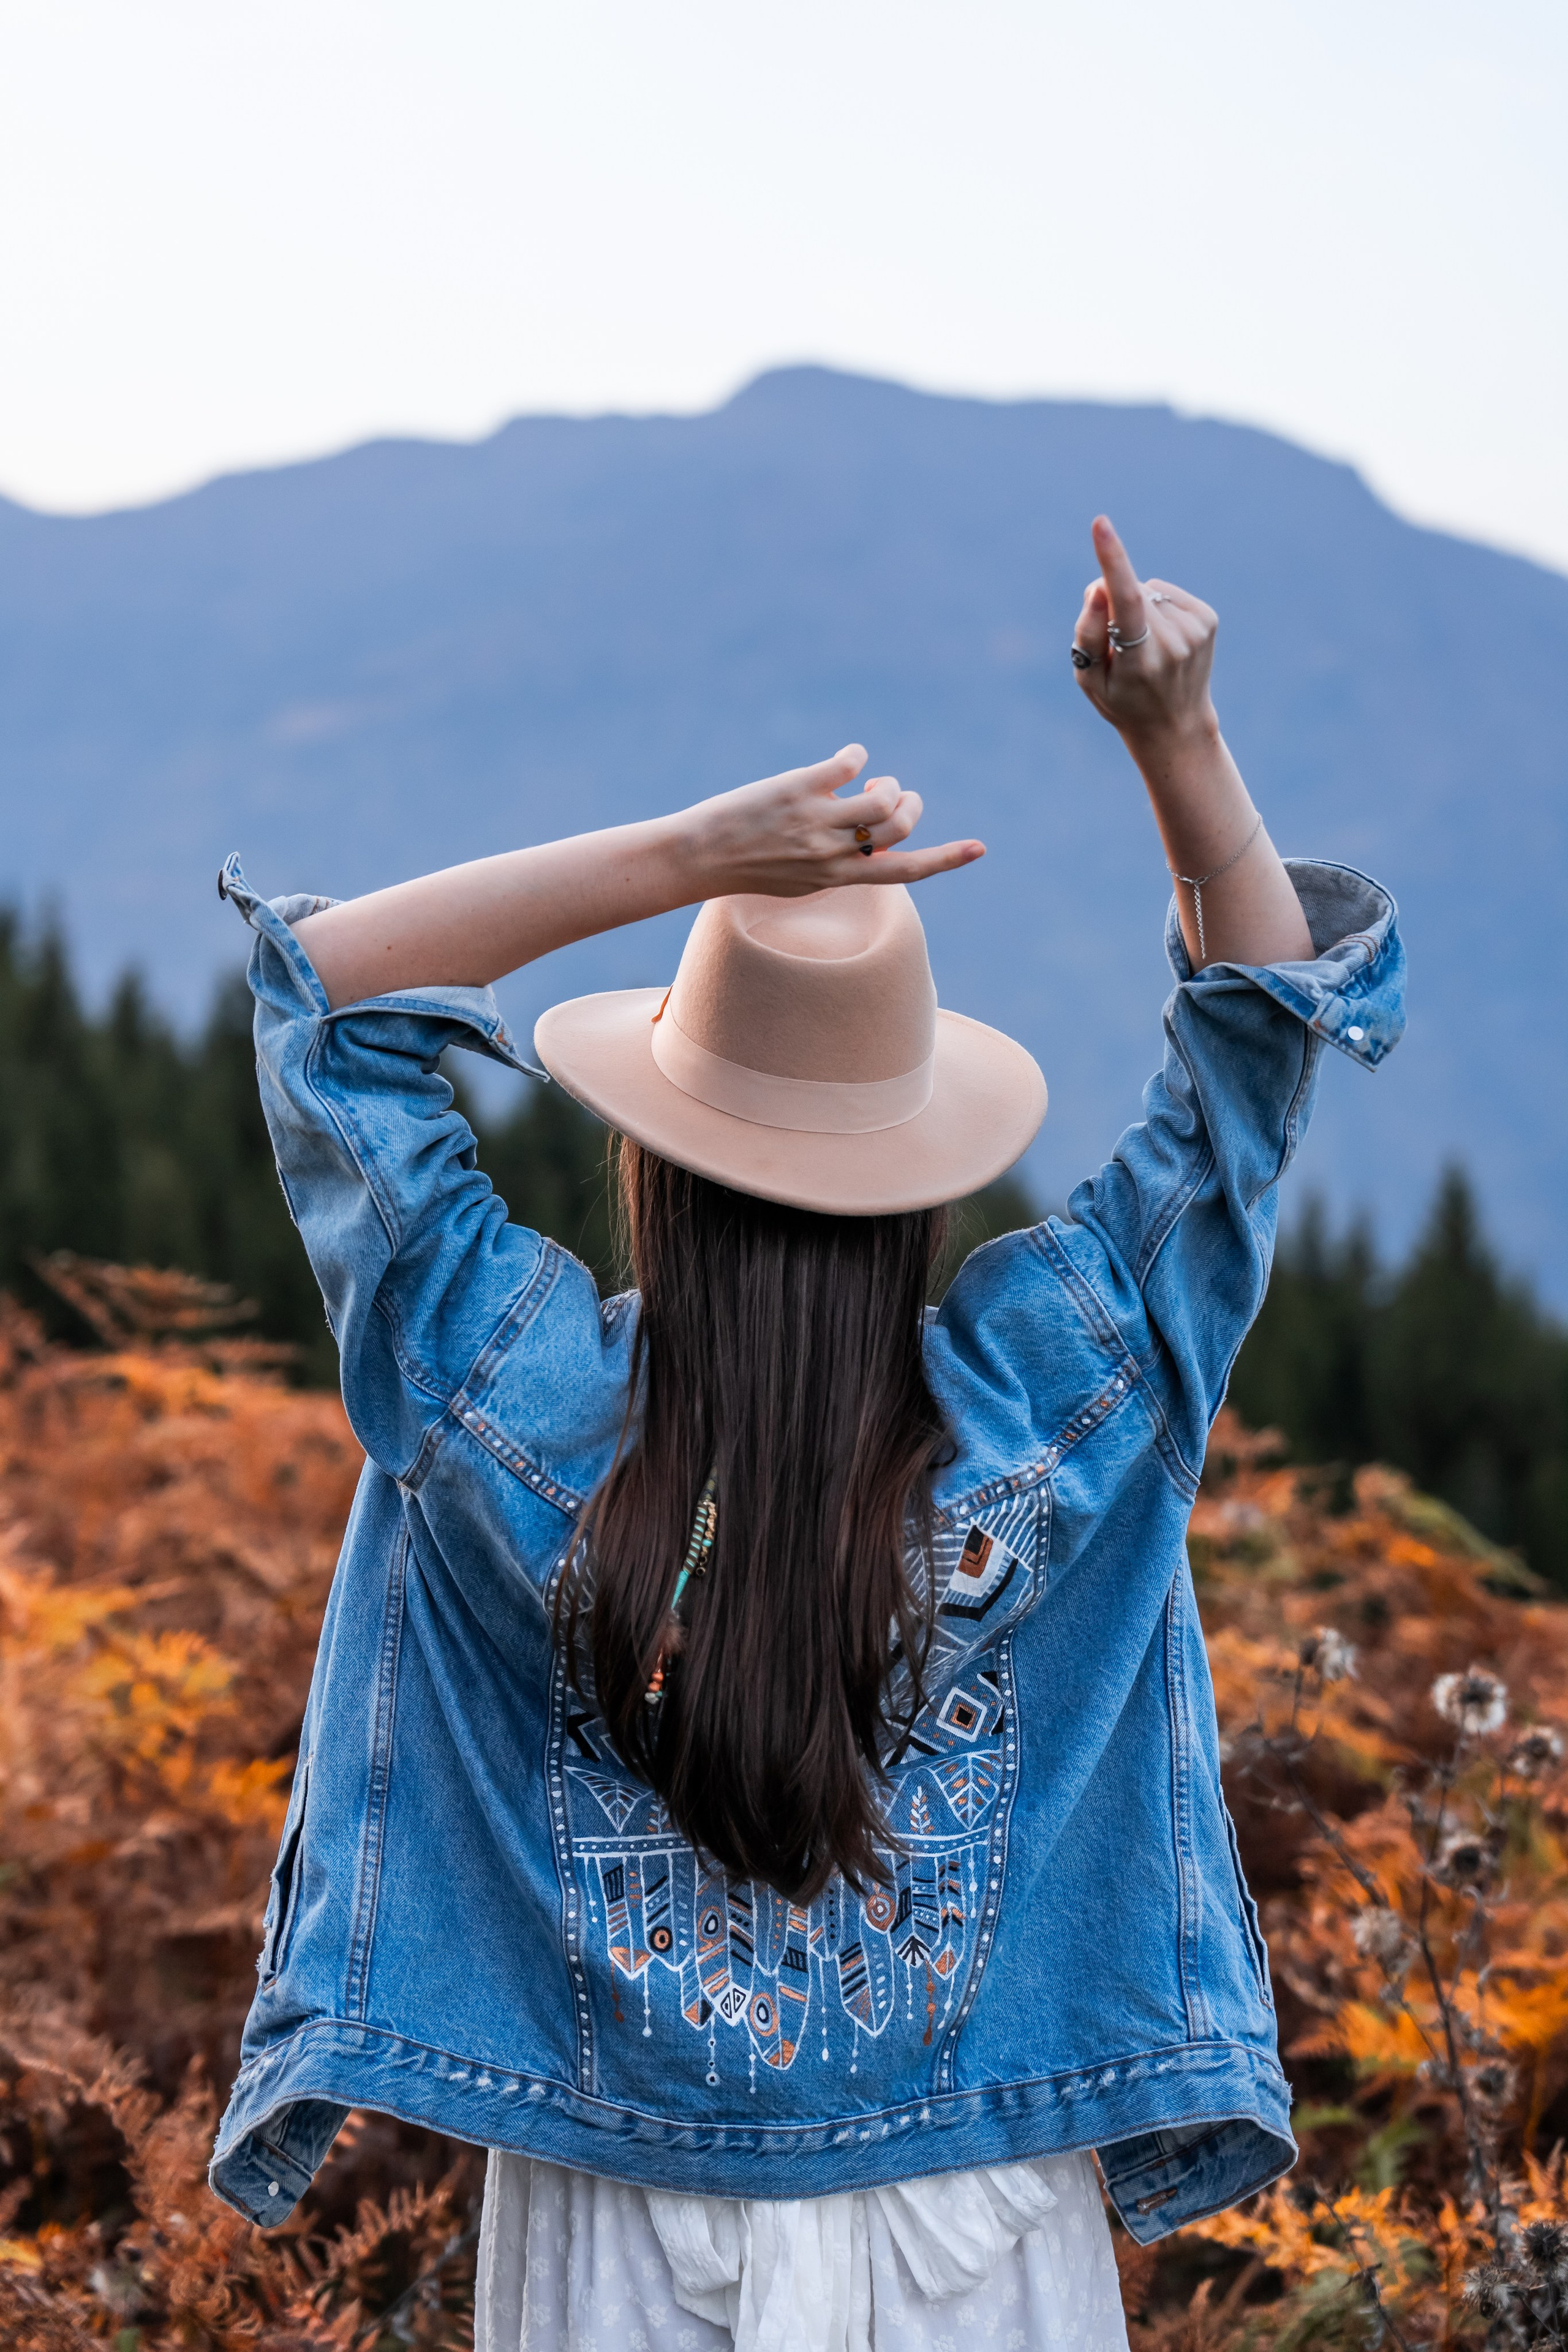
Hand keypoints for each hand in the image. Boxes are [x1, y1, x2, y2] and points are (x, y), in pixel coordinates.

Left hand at [683, 744, 984, 897]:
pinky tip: (847, 759)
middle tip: (891, 795)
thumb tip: (867, 818)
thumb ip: (836, 858)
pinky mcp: (799, 789)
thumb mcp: (798, 877)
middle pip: (900, 826)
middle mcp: (832, 854)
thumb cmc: (745, 866)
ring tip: (868, 780)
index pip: (905, 873)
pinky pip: (849, 765)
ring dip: (888, 783)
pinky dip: (857, 756)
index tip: (979, 848)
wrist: (696, 858)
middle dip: (909, 804)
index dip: (946, 860)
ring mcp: (817, 821)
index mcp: (837, 878)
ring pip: (882, 799)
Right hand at [1072, 517, 1219, 751]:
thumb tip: (1099, 586)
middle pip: (1129, 593)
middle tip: (1119, 646)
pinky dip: (1156, 608)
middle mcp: (1174, 643)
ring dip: (1137, 608)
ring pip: (1147, 591)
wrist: (1176, 726)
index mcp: (1141, 661)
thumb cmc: (1122, 701)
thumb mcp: (1089, 679)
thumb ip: (1088, 632)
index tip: (1100, 525)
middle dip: (1112, 604)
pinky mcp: (1207, 619)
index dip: (1111, 560)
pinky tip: (1161, 638)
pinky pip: (1165, 593)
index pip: (1126, 601)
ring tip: (1144, 646)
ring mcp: (1195, 630)